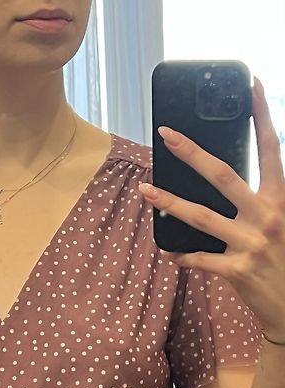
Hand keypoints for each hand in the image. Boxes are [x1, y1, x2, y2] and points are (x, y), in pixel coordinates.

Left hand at [139, 77, 284, 343]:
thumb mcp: (282, 224)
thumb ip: (263, 202)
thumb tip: (229, 184)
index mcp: (281, 202)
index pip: (271, 151)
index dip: (261, 118)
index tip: (250, 88)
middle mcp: (266, 217)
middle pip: (223, 175)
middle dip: (192, 153)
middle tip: (166, 135)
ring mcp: (250, 244)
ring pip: (200, 216)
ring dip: (169, 201)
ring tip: (145, 191)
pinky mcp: (236, 271)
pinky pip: (199, 258)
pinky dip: (182, 255)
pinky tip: (170, 252)